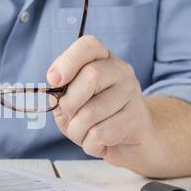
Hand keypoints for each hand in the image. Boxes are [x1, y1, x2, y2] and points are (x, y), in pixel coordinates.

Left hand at [47, 35, 155, 170]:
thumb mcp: (72, 103)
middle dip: (69, 104)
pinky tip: (99, 143)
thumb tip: (53, 95)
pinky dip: (90, 144)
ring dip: (77, 131)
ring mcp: (132, 93)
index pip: (88, 45)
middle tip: (70, 115)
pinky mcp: (137, 118)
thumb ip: (60, 96)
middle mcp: (121, 71)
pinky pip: (100, 134)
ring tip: (85, 133)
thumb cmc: (96, 117)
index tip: (53, 80)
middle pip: (91, 77)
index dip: (67, 62)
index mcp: (102, 59)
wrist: (132, 138)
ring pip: (91, 112)